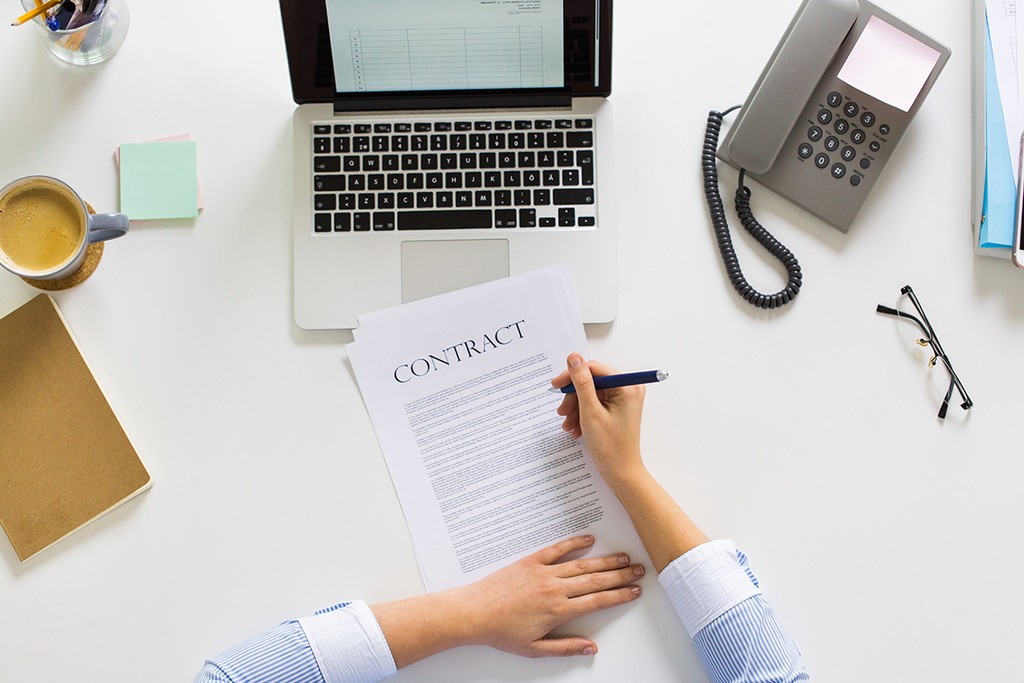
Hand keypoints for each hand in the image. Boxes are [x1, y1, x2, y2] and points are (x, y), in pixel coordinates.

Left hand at [456, 535, 643, 656]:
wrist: (474, 613)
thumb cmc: (502, 633)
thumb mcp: (535, 650)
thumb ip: (565, 647)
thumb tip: (591, 648)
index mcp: (558, 611)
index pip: (597, 601)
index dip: (619, 595)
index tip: (634, 591)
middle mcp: (554, 589)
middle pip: (595, 580)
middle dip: (620, 575)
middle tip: (638, 570)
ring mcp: (543, 572)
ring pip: (581, 564)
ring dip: (604, 560)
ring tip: (622, 557)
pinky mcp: (530, 561)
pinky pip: (556, 549)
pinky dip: (574, 543)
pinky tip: (589, 539)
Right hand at [552, 353, 645, 486]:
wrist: (620, 472)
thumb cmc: (611, 447)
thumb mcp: (591, 412)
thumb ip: (582, 383)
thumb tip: (574, 358)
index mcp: (627, 387)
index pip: (594, 369)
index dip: (573, 376)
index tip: (556, 385)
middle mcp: (627, 390)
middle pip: (591, 382)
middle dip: (574, 397)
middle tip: (562, 411)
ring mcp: (622, 400)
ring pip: (590, 394)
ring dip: (576, 408)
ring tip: (568, 425)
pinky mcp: (616, 409)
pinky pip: (594, 404)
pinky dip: (582, 414)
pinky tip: (576, 428)